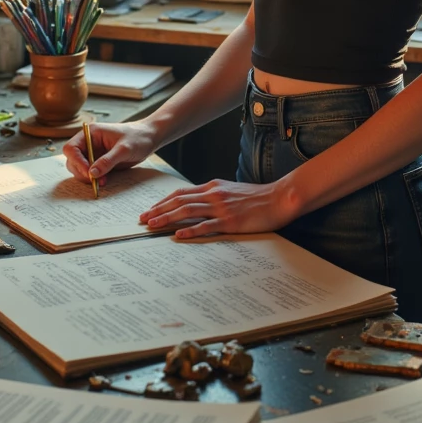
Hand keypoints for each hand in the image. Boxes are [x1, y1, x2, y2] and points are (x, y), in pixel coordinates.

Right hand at [61, 120, 159, 187]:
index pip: (72, 148)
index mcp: (91, 133)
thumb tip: (92, 173)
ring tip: (103, 181)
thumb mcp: (124, 149)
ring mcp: (94, 153)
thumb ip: (107, 161)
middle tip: (95, 181)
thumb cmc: (138, 137)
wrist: (150, 138)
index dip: (76, 161)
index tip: (88, 173)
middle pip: (73, 160)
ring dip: (88, 178)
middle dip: (82, 172)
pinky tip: (105, 181)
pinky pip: (91, 173)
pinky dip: (95, 179)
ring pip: (80, 169)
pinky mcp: (100, 162)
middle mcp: (89, 143)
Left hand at [139, 178, 294, 239]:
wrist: (279, 198)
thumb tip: (196, 203)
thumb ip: (213, 196)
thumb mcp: (230, 191)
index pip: (180, 192)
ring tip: (152, 226)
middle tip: (142, 219)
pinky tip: (178, 235)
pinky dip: (190, 230)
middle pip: (179, 200)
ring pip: (188, 210)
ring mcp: (221, 208)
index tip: (149, 210)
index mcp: (212, 187)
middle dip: (158, 210)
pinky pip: (207, 225)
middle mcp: (213, 194)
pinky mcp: (231, 221)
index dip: (162, 201)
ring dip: (167, 218)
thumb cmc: (256, 198)